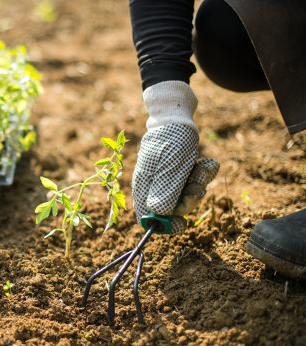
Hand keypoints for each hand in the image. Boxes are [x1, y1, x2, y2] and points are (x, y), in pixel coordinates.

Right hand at [132, 81, 218, 233]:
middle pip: (171, 209)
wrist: (177, 114)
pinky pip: (193, 181)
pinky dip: (203, 173)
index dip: (164, 225)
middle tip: (198, 186)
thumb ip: (164, 192)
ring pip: (185, 195)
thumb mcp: (171, 167)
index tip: (182, 223)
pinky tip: (207, 163)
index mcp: (145, 186)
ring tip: (203, 167)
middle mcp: (153, 184)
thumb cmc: (172, 139)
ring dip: (199, 183)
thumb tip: (158, 216)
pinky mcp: (179, 170)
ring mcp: (166, 177)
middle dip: (189, 200)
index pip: (147, 217)